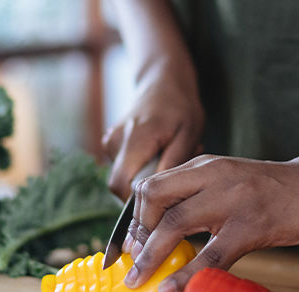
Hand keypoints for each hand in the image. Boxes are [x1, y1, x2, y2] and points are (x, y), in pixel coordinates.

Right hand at [102, 72, 203, 199]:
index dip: (138, 202)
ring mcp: (110, 142)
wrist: (163, 81)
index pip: (121, 186)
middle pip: (119, 186)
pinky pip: (124, 168)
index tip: (164, 199)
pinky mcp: (110, 144)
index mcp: (135, 139)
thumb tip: (159, 193)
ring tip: (169, 158)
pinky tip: (159, 153)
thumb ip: (172, 163)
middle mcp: (115, 141)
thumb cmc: (180, 107)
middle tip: (172, 175)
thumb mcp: (188, 134)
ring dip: (145, 177)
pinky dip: (141, 168)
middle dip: (145, 191)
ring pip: (123, 178)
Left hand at [121, 153, 298, 291]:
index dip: (134, 218)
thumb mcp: (230, 181)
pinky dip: (187, 274)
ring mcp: (232, 199)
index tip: (132, 245)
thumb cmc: (274, 190)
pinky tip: (172, 290)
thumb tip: (168, 232)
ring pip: (174, 224)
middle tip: (134, 265)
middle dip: (136, 235)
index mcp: (204, 166)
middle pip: (153, 199)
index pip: (151, 186)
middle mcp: (212, 175)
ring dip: (150, 257)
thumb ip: (201, 196)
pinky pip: (211, 254)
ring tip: (138, 281)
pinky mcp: (252, 224)